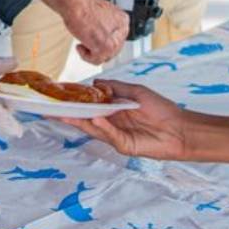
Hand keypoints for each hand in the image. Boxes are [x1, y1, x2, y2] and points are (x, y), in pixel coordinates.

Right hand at [61, 81, 188, 158]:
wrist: (180, 129)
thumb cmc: (161, 109)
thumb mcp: (136, 92)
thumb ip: (115, 88)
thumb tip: (95, 83)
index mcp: (112, 111)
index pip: (89, 106)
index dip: (74, 102)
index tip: (57, 95)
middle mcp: (111, 124)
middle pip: (85, 119)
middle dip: (67, 114)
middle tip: (48, 109)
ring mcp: (116, 136)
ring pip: (92, 128)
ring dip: (78, 121)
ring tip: (62, 114)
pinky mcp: (124, 145)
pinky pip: (110, 135)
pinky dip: (102, 127)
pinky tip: (94, 118)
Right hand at [66, 0, 128, 64]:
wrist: (77, 5)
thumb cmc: (83, 6)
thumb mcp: (100, 14)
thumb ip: (105, 25)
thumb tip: (102, 33)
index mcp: (123, 20)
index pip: (117, 38)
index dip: (104, 41)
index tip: (96, 42)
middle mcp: (122, 30)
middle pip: (113, 49)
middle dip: (99, 49)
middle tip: (88, 45)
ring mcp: (115, 40)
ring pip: (106, 56)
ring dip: (92, 52)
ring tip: (83, 44)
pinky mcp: (106, 48)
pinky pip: (97, 60)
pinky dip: (86, 56)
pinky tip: (80, 47)